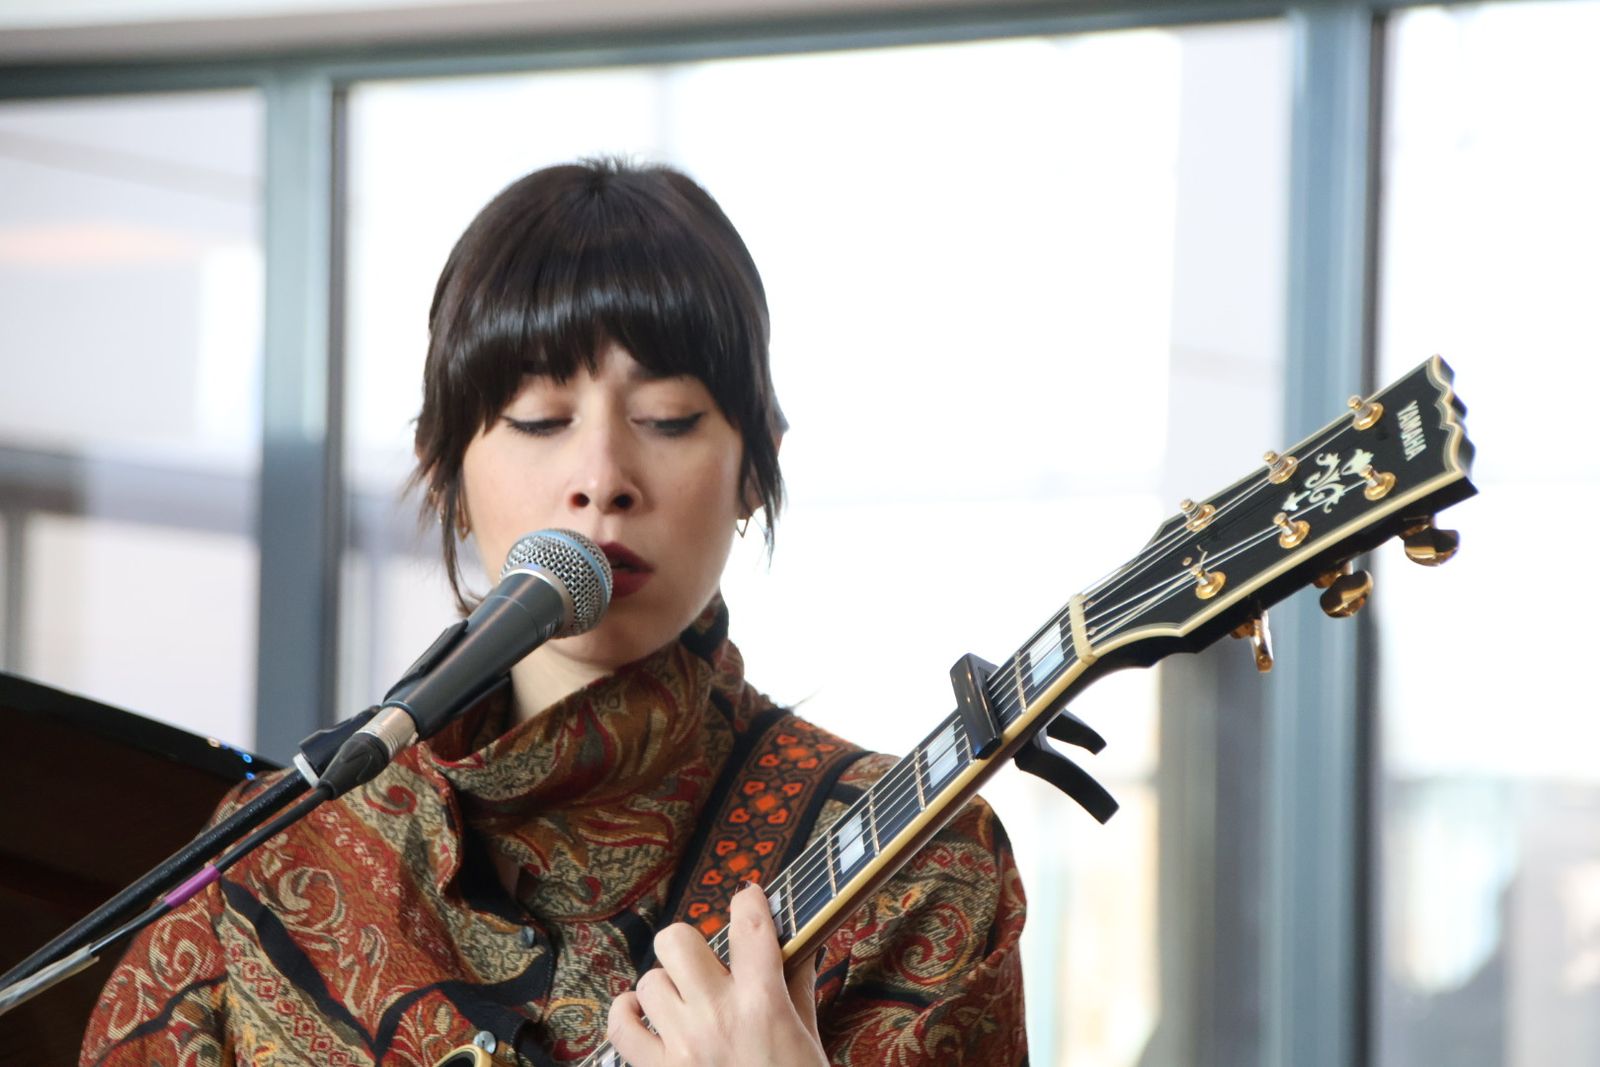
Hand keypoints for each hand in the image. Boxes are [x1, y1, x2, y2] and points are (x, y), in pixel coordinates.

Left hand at [606, 883, 827, 1066]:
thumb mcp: (808, 1037)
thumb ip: (799, 987)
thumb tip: (801, 945)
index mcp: (764, 1003)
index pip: (751, 924)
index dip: (750, 899)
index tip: (749, 897)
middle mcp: (717, 1016)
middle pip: (678, 940)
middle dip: (693, 946)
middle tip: (708, 965)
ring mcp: (681, 1046)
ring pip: (649, 981)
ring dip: (667, 987)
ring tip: (684, 1003)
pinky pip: (621, 1027)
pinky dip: (627, 1015)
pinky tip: (642, 1014)